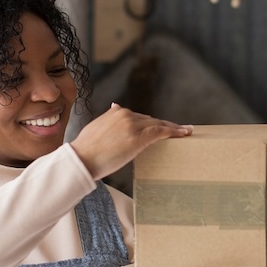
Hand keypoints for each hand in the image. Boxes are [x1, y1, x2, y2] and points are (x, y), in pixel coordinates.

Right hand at [70, 103, 191, 179]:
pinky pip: (161, 132)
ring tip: (186, 131)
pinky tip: (185, 133)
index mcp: (116, 112)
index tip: (161, 125)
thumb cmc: (85, 150)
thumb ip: (108, 119)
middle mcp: (126, 115)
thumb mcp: (96, 128)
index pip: (139, 117)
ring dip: (173, 128)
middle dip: (164, 125)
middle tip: (179, 129)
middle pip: (151, 120)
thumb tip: (115, 107)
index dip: (152, 122)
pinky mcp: (139, 137)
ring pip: (158, 125)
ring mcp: (133, 125)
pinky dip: (175, 131)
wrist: (81, 159)